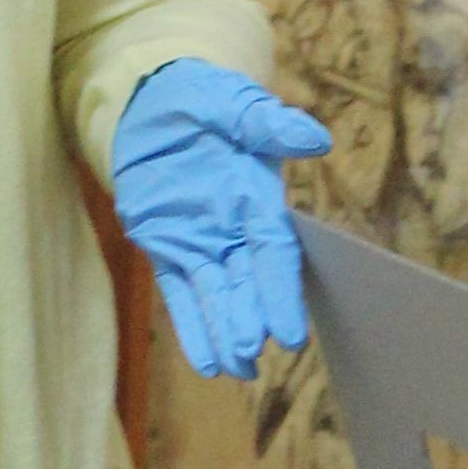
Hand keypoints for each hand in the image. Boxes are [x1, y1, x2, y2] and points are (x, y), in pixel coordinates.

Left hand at [108, 59, 332, 381]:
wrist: (153, 101)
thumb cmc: (203, 99)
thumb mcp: (234, 103)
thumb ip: (269, 123)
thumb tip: (314, 138)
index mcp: (257, 199)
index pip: (273, 253)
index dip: (281, 292)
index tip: (289, 332)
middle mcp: (234, 229)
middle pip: (247, 284)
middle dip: (250, 319)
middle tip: (253, 353)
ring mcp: (200, 242)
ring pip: (216, 297)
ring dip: (225, 333)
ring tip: (235, 369)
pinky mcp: (167, 247)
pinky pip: (181, 294)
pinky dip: (192, 327)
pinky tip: (206, 362)